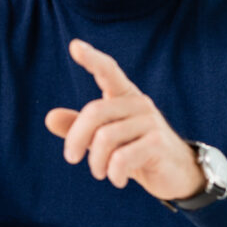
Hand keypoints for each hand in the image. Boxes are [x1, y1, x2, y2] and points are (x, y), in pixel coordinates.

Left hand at [45, 39, 203, 201]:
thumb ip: (80, 128)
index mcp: (125, 97)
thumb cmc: (137, 151)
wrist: (177, 174)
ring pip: (105, 137)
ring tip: (100, 173)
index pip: (108, 71)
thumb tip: (49, 117)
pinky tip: (117, 180)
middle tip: (71, 159)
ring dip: (96, 162)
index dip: (92, 59)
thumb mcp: (106, 139)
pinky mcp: (158, 143)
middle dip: (76, 138)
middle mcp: (139, 104)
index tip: (75, 46)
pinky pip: (122, 158)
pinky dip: (113, 173)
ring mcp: (151, 122)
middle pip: (95, 112)